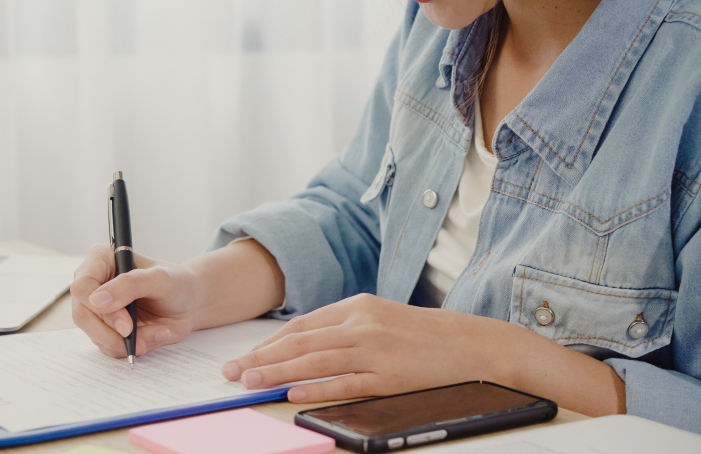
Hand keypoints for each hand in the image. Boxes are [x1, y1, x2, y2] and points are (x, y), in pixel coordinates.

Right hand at [70, 244, 203, 357]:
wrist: (190, 303)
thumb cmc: (177, 283)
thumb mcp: (160, 279)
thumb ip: (130, 285)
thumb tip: (96, 300)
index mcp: (102, 260)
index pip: (82, 286)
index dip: (97, 307)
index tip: (124, 323)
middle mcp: (95, 284)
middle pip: (82, 315)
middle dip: (111, 332)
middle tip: (136, 334)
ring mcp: (99, 310)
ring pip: (96, 335)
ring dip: (128, 341)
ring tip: (158, 330)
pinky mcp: (107, 330)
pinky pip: (110, 348)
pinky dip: (133, 347)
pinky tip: (153, 335)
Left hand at [220, 293, 516, 402]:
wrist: (469, 344)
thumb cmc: (420, 334)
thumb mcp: (378, 318)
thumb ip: (343, 327)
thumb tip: (301, 344)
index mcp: (356, 307)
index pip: (301, 325)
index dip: (269, 343)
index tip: (244, 356)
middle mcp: (361, 324)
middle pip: (300, 342)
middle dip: (260, 358)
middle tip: (231, 371)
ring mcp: (374, 350)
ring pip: (315, 361)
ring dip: (277, 372)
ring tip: (249, 382)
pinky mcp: (388, 375)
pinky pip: (345, 383)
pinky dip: (317, 388)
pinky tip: (293, 393)